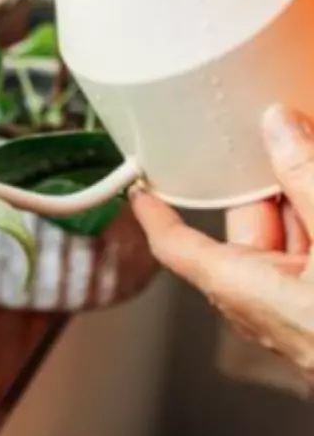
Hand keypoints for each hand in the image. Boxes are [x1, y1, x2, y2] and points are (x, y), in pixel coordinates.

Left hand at [131, 105, 313, 380]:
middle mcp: (266, 301)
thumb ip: (309, 182)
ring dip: (300, 202)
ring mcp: (301, 308)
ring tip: (309, 153)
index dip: (154, 213)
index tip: (139, 187)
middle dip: (262, 185)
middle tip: (278, 139)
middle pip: (245, 228)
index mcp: (245, 288)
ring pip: (288, 240)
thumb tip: (279, 128)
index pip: (177, 245)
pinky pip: (313, 255)